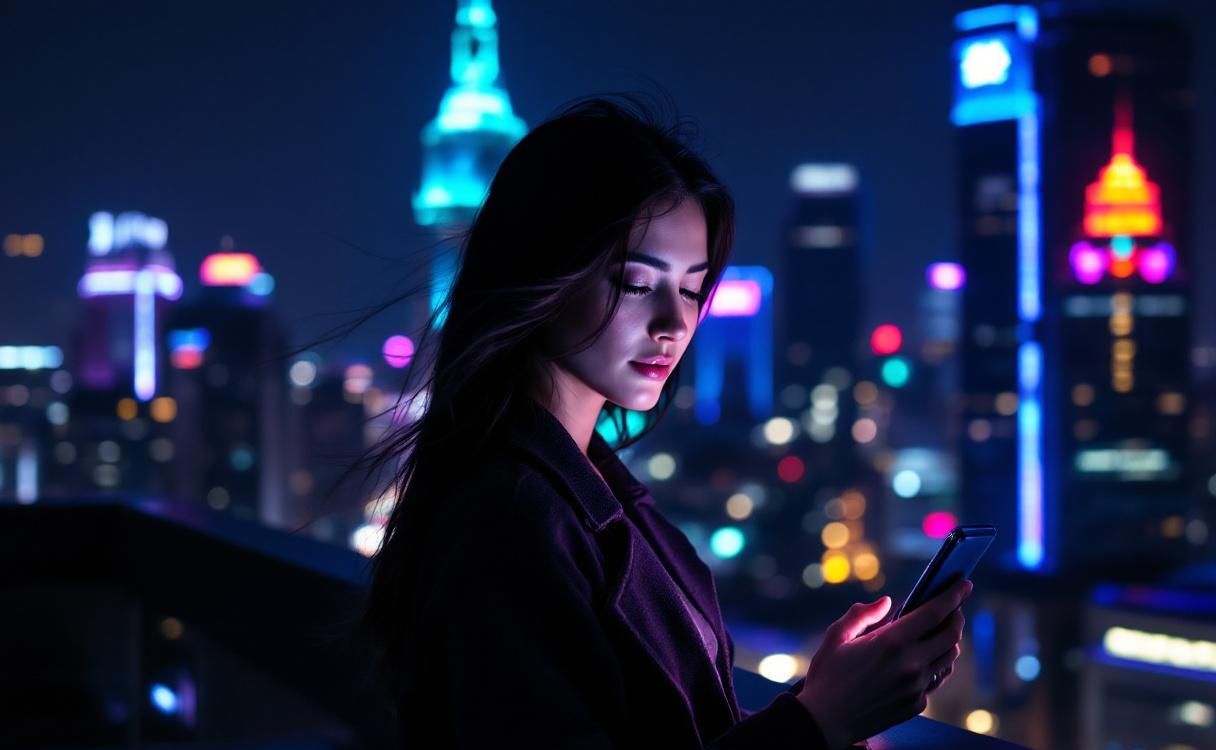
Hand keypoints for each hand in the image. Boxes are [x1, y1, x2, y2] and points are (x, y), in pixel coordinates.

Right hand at [795, 579, 971, 748]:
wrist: (825, 721)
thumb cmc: (827, 676)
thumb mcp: (837, 637)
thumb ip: (863, 615)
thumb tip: (887, 603)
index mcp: (892, 642)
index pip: (934, 613)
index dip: (953, 596)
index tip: (964, 584)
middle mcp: (911, 664)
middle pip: (951, 636)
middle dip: (957, 617)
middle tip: (954, 608)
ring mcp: (916, 687)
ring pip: (949, 659)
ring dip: (950, 641)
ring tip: (941, 632)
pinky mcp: (916, 705)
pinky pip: (935, 679)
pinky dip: (936, 665)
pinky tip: (926, 660)